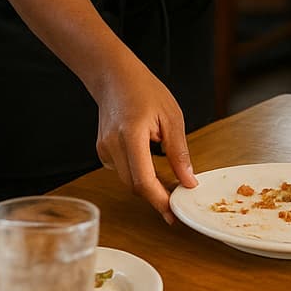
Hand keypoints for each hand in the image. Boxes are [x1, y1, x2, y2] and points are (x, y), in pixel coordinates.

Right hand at [93, 61, 197, 221]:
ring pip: (128, 180)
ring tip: (167, 183)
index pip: (144, 180)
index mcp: (132, 135)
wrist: (114, 76)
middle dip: (156, 196)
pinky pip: (122, 170)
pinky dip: (137, 172)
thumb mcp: (171, 117)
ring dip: (147, 185)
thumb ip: (179, 152)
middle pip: (134, 185)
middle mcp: (113, 145)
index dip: (159, 201)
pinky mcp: (102, 151)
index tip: (173, 214)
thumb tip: (188, 181)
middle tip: (176, 201)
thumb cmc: (144, 90)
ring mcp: (104, 149)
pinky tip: (147, 161)